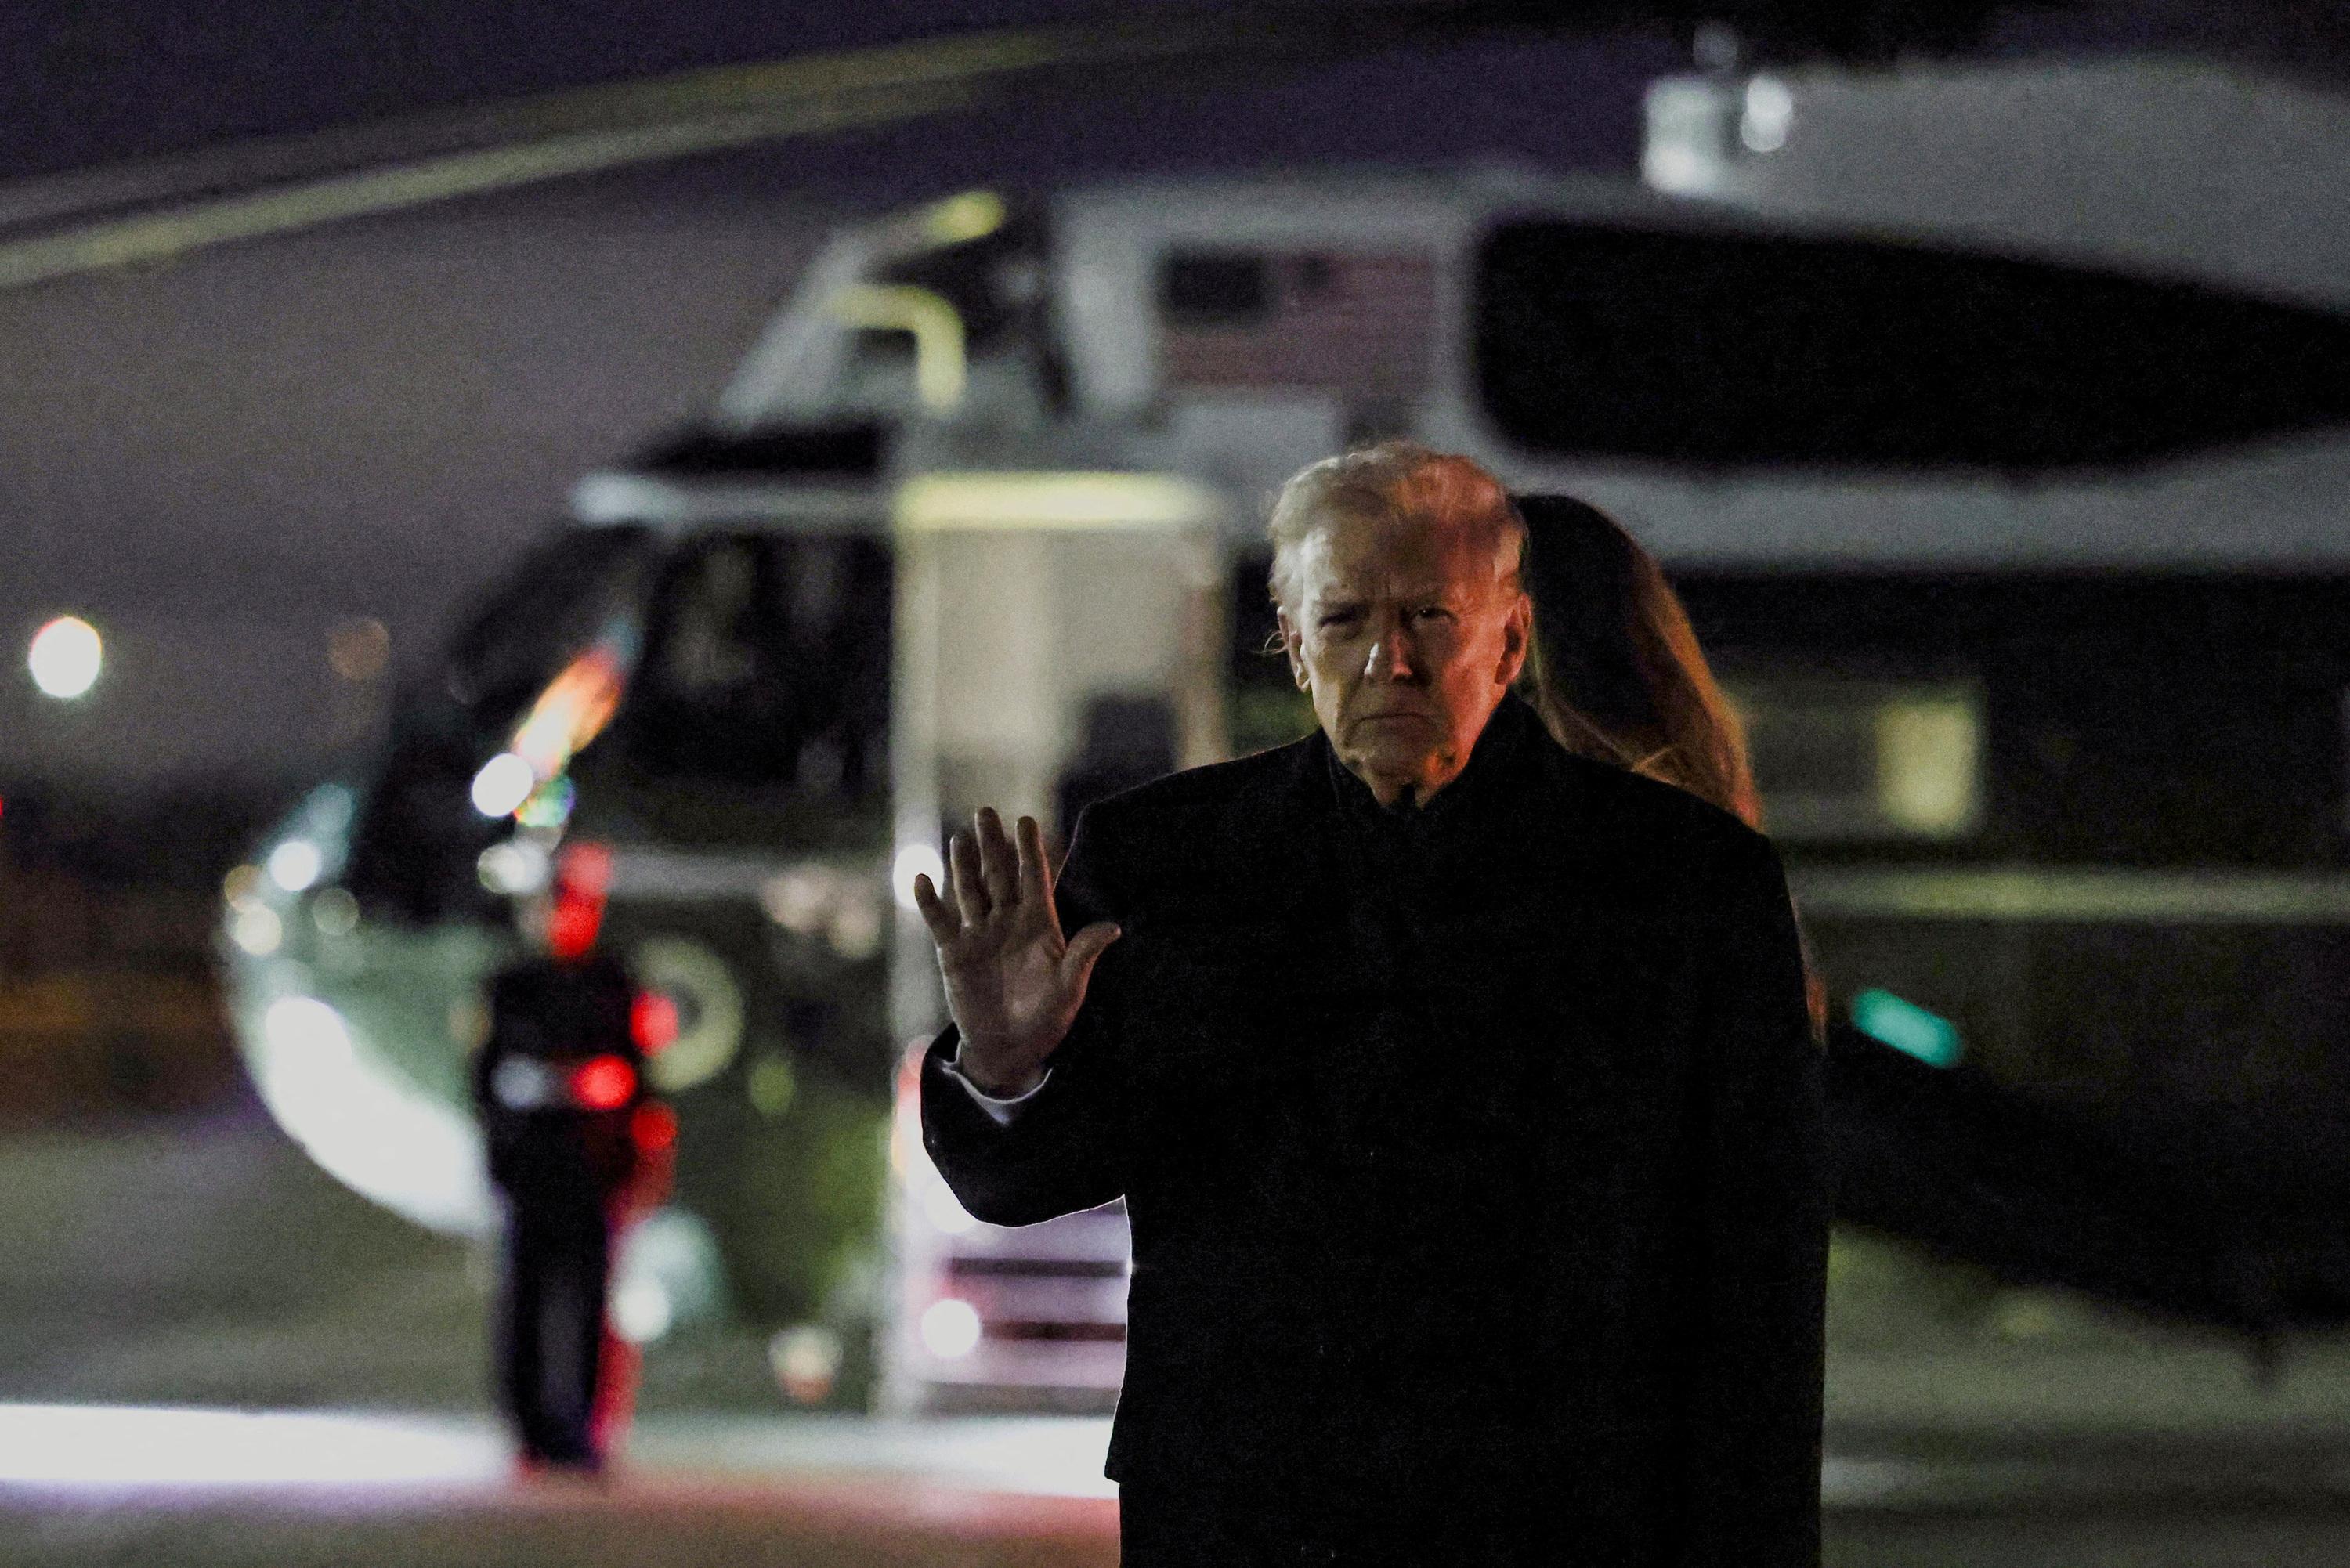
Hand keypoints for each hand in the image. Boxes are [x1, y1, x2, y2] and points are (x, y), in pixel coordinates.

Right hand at [912, 807, 1120, 1097]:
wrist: (1009, 1049)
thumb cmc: (1046, 1019)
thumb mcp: (1070, 989)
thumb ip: (1084, 955)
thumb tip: (1114, 927)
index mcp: (1039, 924)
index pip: (1034, 879)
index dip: (1029, 850)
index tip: (1025, 821)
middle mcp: (1008, 922)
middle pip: (998, 875)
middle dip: (992, 845)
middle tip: (985, 811)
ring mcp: (980, 934)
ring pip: (969, 890)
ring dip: (963, 865)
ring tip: (959, 837)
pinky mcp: (955, 952)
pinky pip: (940, 921)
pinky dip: (930, 901)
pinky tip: (922, 879)